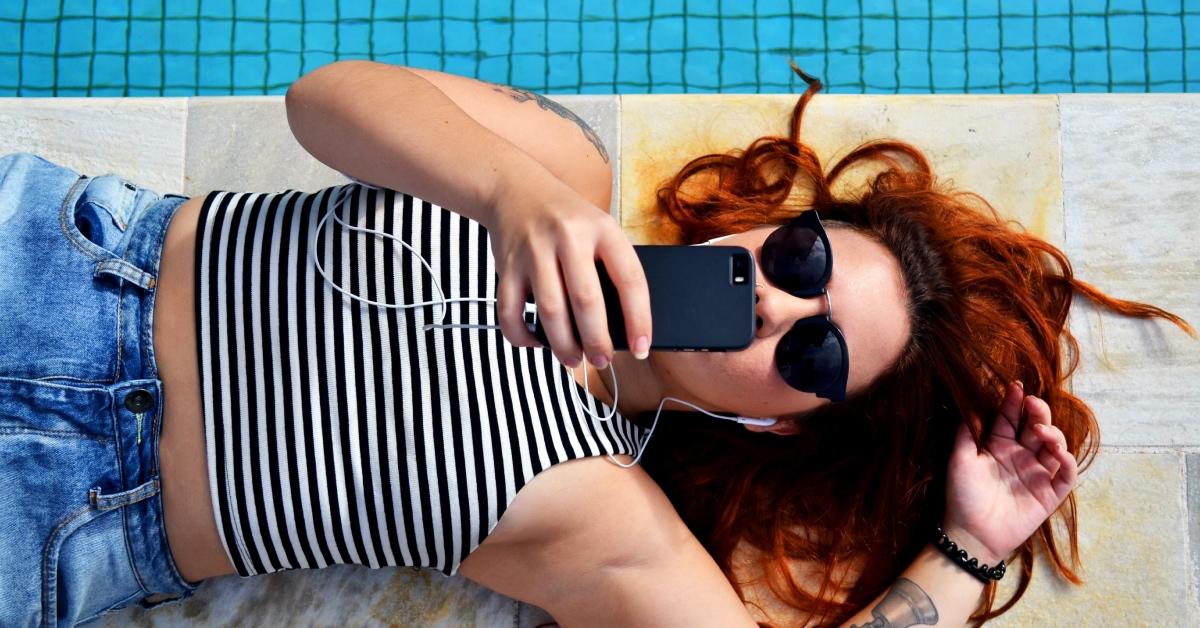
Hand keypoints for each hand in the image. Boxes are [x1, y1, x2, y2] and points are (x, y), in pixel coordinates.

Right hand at [485, 169, 651, 367]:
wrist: (514, 188)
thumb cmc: (567, 219)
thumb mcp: (598, 228)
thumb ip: (609, 267)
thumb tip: (621, 327)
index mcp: (602, 229)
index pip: (629, 279)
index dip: (639, 319)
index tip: (641, 348)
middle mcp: (569, 237)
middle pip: (587, 301)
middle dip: (597, 341)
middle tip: (603, 361)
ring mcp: (534, 251)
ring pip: (550, 311)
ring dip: (563, 345)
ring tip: (573, 360)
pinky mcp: (506, 265)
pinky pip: (510, 311)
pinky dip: (522, 335)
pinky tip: (536, 342)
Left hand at [943, 381, 1077, 564]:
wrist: (970, 534)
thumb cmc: (962, 496)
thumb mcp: (960, 459)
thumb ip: (966, 432)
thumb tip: (969, 400)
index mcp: (999, 445)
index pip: (1011, 418)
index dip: (1014, 402)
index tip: (1015, 386)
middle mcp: (1020, 456)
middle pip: (1036, 427)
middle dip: (1038, 412)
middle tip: (1033, 403)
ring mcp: (1036, 474)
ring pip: (1055, 447)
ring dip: (1053, 434)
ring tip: (1040, 430)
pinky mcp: (1049, 494)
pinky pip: (1066, 475)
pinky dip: (1068, 462)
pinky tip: (1059, 452)